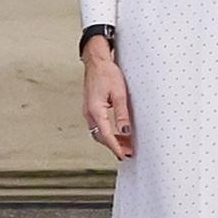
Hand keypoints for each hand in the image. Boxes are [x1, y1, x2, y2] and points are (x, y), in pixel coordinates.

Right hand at [83, 44, 134, 158]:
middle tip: (128, 152)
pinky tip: (118, 132)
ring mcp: (88, 111)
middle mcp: (89, 113)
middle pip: (100, 136)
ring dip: (111, 140)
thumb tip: (125, 131)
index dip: (115, 147)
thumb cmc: (106, 73)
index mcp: (95, 110)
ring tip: (126, 144)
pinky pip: (98, 125)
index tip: (123, 155)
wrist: (96, 61)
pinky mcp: (91, 108)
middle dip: (114, 146)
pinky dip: (108, 132)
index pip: (106, 135)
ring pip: (99, 132)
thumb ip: (122, 114)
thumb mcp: (119, 93)